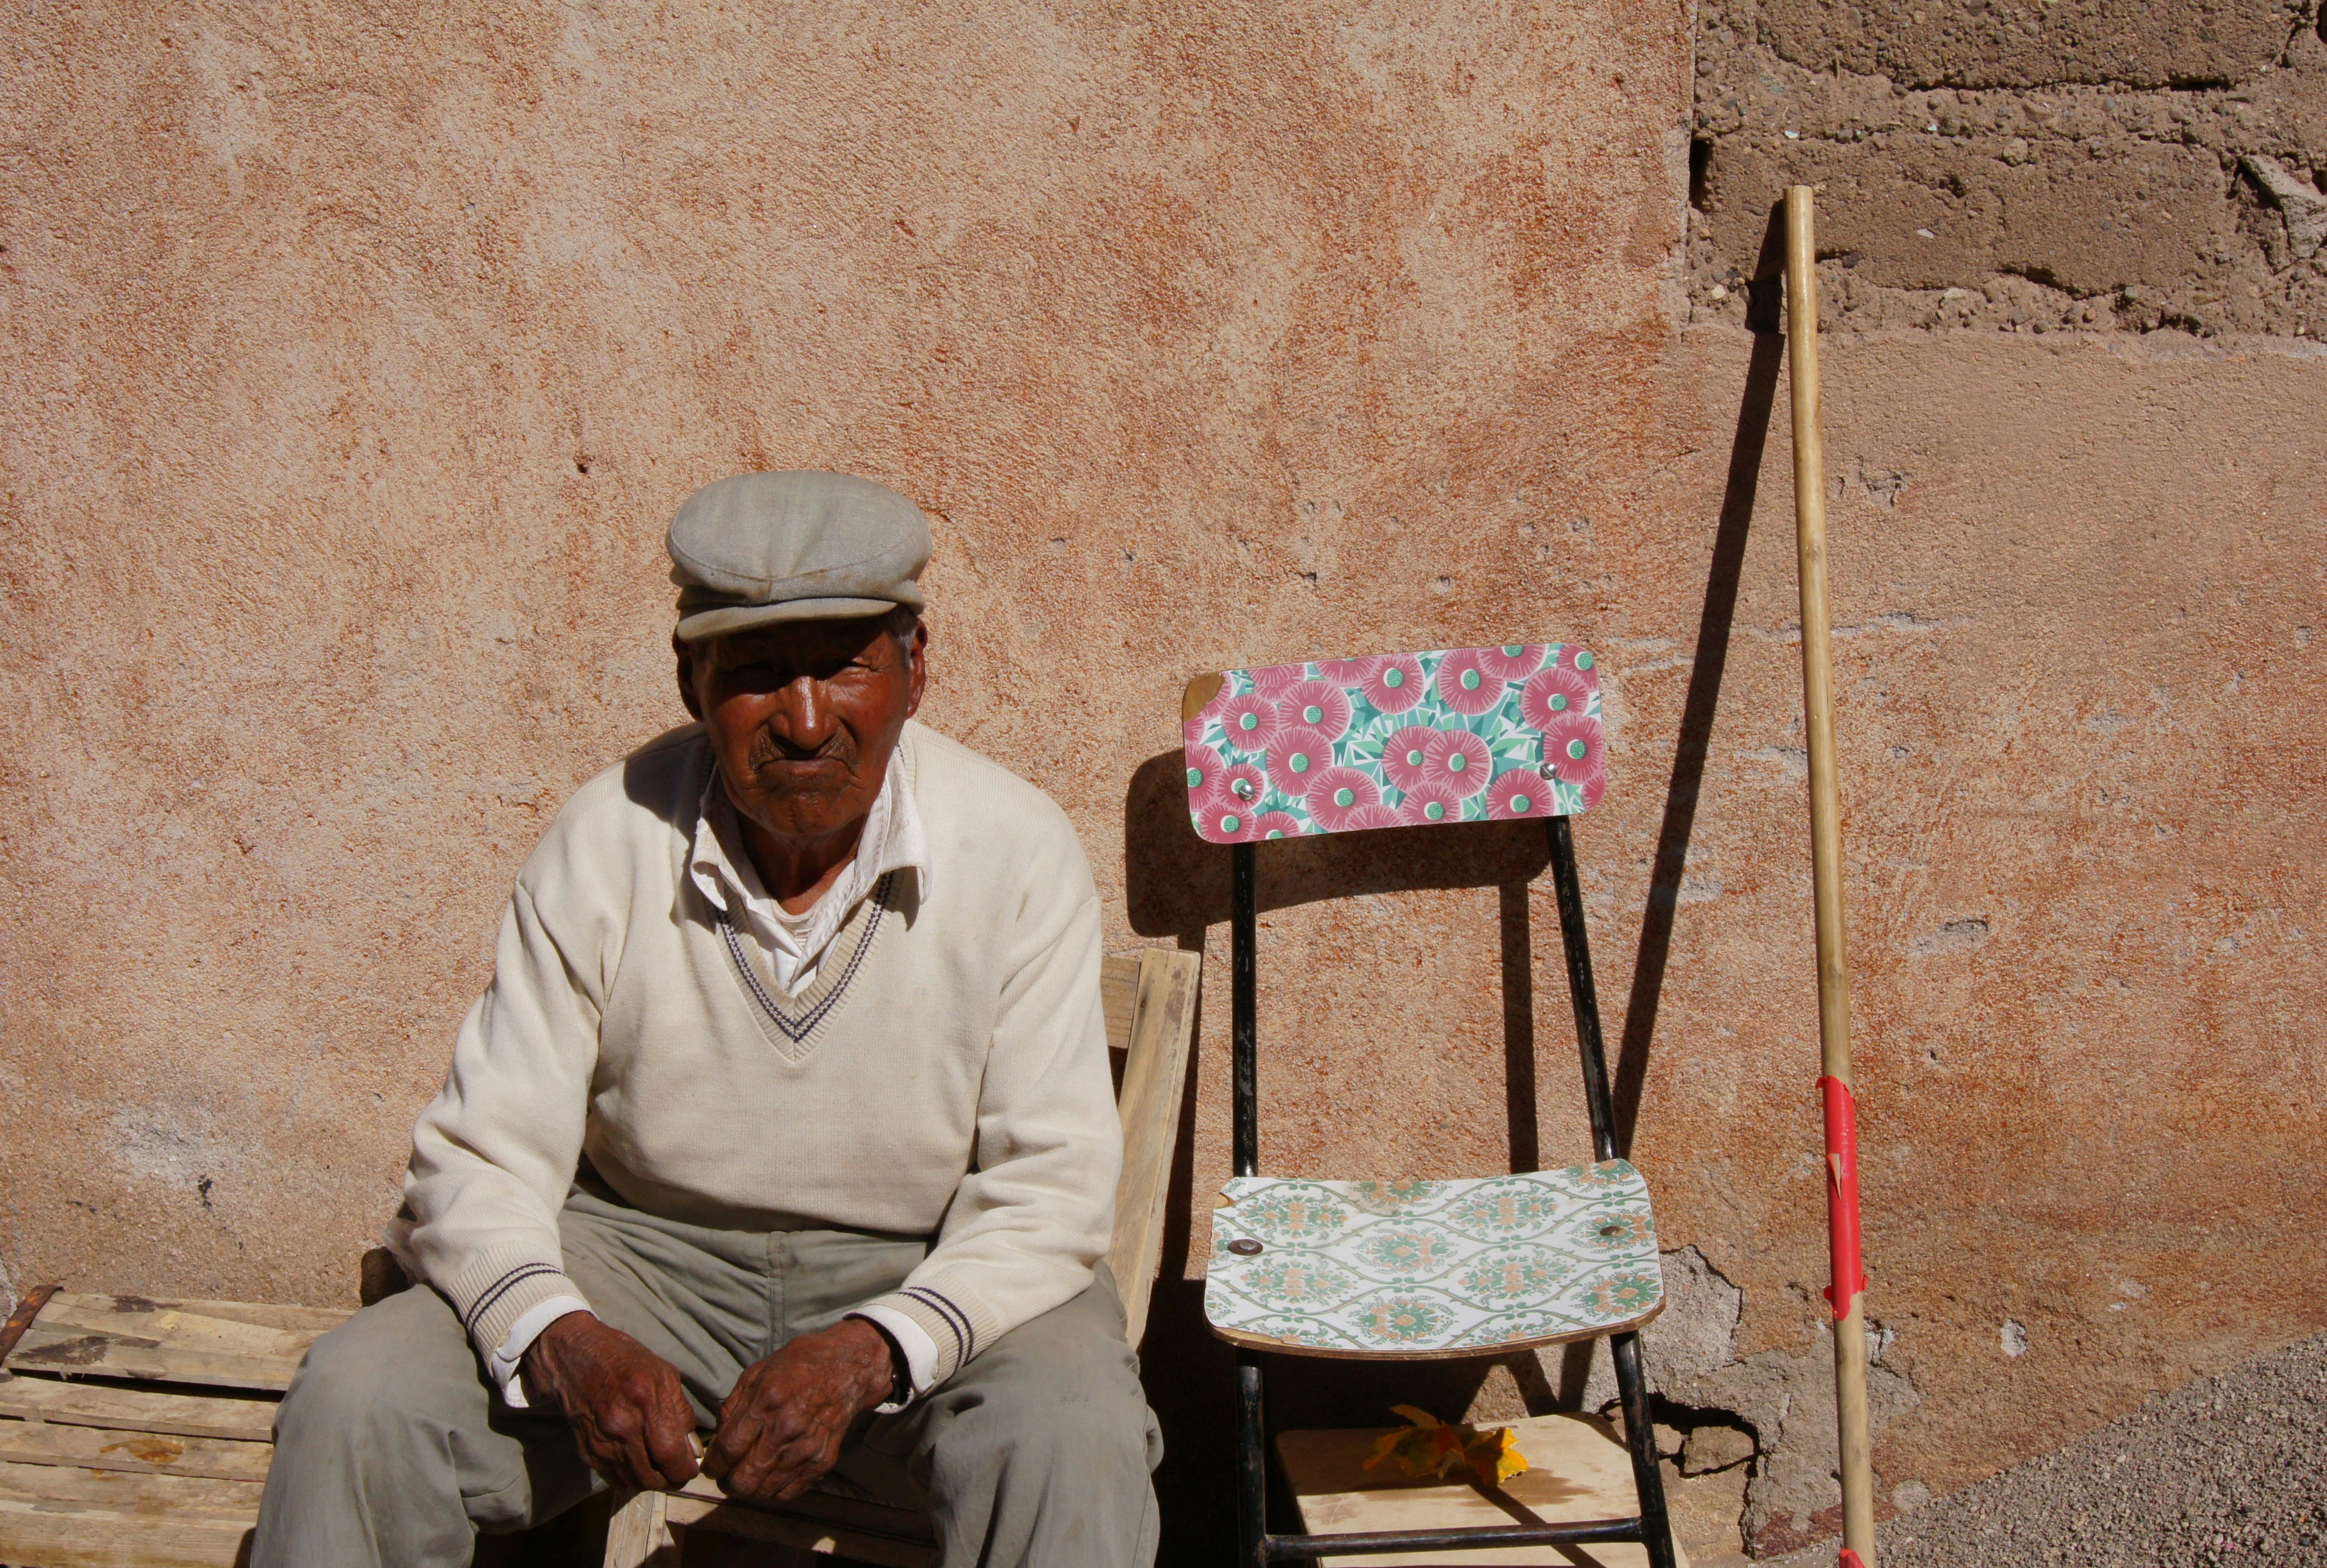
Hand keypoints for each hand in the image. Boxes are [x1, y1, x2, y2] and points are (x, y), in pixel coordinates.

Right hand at [520, 1312, 699, 1492]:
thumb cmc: (626, 1362)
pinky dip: (631, 1478)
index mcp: (645, 1401)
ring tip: (660, 1469)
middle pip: (652, 1476)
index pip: (670, 1454)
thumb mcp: (664, 1374)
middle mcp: (621, 1426)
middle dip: (672, 1480)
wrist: (576, 1360)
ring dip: (652, 1482)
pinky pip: (615, 1480)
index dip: (685, 1469)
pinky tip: (638, 1463)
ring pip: (634, 1482)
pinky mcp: (588, 1453)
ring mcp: (601, 1443)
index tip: (692, 1468)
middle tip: (679, 1472)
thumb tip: (693, 1447)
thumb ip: (681, 1412)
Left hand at [702, 1317, 895, 1503]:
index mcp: (766, 1401)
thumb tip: (717, 1441)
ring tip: (750, 1475)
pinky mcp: (822, 1461)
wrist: (846, 1370)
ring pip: (764, 1491)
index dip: (713, 1465)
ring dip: (750, 1488)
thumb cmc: (798, 1367)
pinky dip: (774, 1490)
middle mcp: (786, 1428)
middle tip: (728, 1475)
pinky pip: (789, 1493)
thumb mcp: (757, 1373)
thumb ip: (732, 1407)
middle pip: (743, 1478)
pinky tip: (772, 1476)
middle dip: (728, 1482)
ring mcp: (807, 1448)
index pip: (728, 1449)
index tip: (710, 1467)